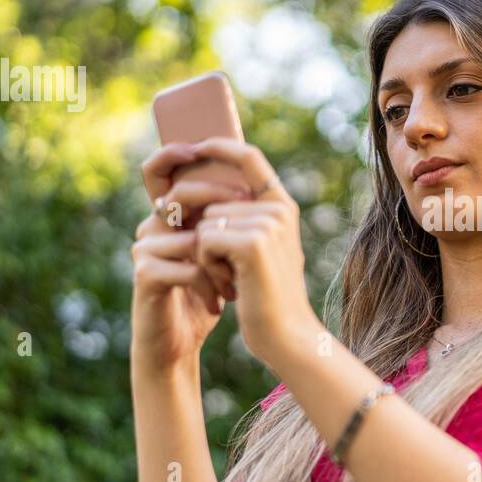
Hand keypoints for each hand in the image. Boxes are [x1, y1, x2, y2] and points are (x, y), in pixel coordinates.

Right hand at [130, 143, 251, 368]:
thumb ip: (226, 222)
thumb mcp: (220, 255)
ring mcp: (144, 249)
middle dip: (221, 203)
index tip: (197, 146)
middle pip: (181, 195)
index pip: (158, 171)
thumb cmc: (204, 297)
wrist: (180, 344)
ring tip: (235, 286)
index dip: (172, 153)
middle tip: (251, 219)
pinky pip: (187, 265)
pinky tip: (219, 304)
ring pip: (193, 236)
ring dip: (223, 262)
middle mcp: (151, 227)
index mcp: (168, 217)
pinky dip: (210, 284)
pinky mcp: (144, 274)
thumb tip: (254, 184)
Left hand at [191, 137, 321, 364]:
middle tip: (232, 272)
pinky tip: (231, 284)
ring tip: (235, 279)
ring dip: (208, 255)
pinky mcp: (251, 243)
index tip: (196, 146)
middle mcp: (277, 209)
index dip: (220, 146)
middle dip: (209, 238)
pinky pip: (204, 239)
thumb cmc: (268, 297)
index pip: (249, 156)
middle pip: (214, 203)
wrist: (286, 334)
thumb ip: (247, 219)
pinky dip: (208, 265)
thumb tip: (208, 198)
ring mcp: (267, 224)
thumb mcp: (262, 251)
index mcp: (282, 206)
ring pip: (206, 223)